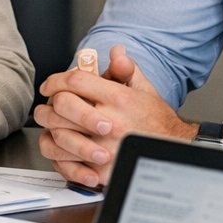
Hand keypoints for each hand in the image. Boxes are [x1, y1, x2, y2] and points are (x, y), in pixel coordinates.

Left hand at [33, 45, 195, 187]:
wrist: (174, 154)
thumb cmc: (157, 123)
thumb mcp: (146, 91)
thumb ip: (127, 70)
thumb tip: (116, 51)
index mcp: (119, 99)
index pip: (76, 80)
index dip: (56, 80)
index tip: (50, 85)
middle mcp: (111, 121)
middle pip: (63, 104)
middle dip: (50, 103)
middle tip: (49, 106)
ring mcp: (105, 147)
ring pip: (59, 135)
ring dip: (51, 129)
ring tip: (54, 128)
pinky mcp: (101, 171)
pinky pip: (67, 162)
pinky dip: (59, 156)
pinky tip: (63, 151)